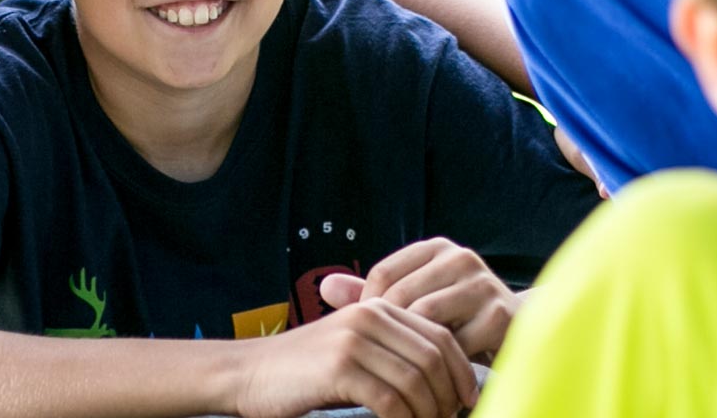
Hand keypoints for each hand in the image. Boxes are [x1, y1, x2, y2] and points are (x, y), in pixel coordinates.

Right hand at [231, 299, 476, 417]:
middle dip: (448, 396)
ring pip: (415, 381)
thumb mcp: (353, 349)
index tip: (468, 399)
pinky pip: (389, 401)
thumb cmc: (304, 371)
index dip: (461, 371)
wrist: (248, 374)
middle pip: (433, 358)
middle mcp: (368, 317)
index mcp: (377, 308)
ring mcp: (353, 341)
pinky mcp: (339, 368)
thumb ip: (391, 353)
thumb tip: (440, 383)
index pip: (439, 336)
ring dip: (428, 413)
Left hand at [318, 238, 515, 356]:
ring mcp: (483, 284)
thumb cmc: (456, 318)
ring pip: (426, 319)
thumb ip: (372, 294)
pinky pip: (455, 343)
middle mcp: (461, 258)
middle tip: (383, 360)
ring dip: (414, 349)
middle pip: (403, 297)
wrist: (516, 334)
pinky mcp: (500, 315)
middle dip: (391, 333)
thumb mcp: (415, 300)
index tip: (372, 337)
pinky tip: (433, 374)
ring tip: (404, 368)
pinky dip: (440, 363)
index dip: (370, 308)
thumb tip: (324, 286)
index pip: (384, 273)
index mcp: (436, 249)